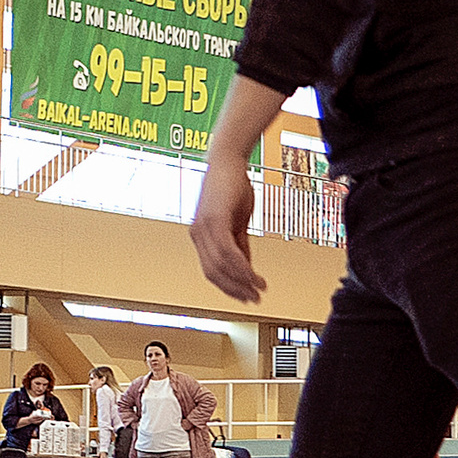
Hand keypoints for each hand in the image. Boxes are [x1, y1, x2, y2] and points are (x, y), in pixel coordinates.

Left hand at [191, 150, 267, 303]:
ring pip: (221, 266)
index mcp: (201, 236)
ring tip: (259, 289)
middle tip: (254, 299)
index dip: (228, 287)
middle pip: (213, 274)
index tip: (246, 296)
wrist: (228, 158)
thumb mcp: (237, 220)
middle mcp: (197, 234)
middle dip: (235, 290)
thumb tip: (246, 267)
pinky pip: (227, 252)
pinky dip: (241, 267)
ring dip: (242, 282)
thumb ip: (239, 243)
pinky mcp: (213, 220)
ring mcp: (203, 228)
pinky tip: (254, 275)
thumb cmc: (232, 185)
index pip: (211, 270)